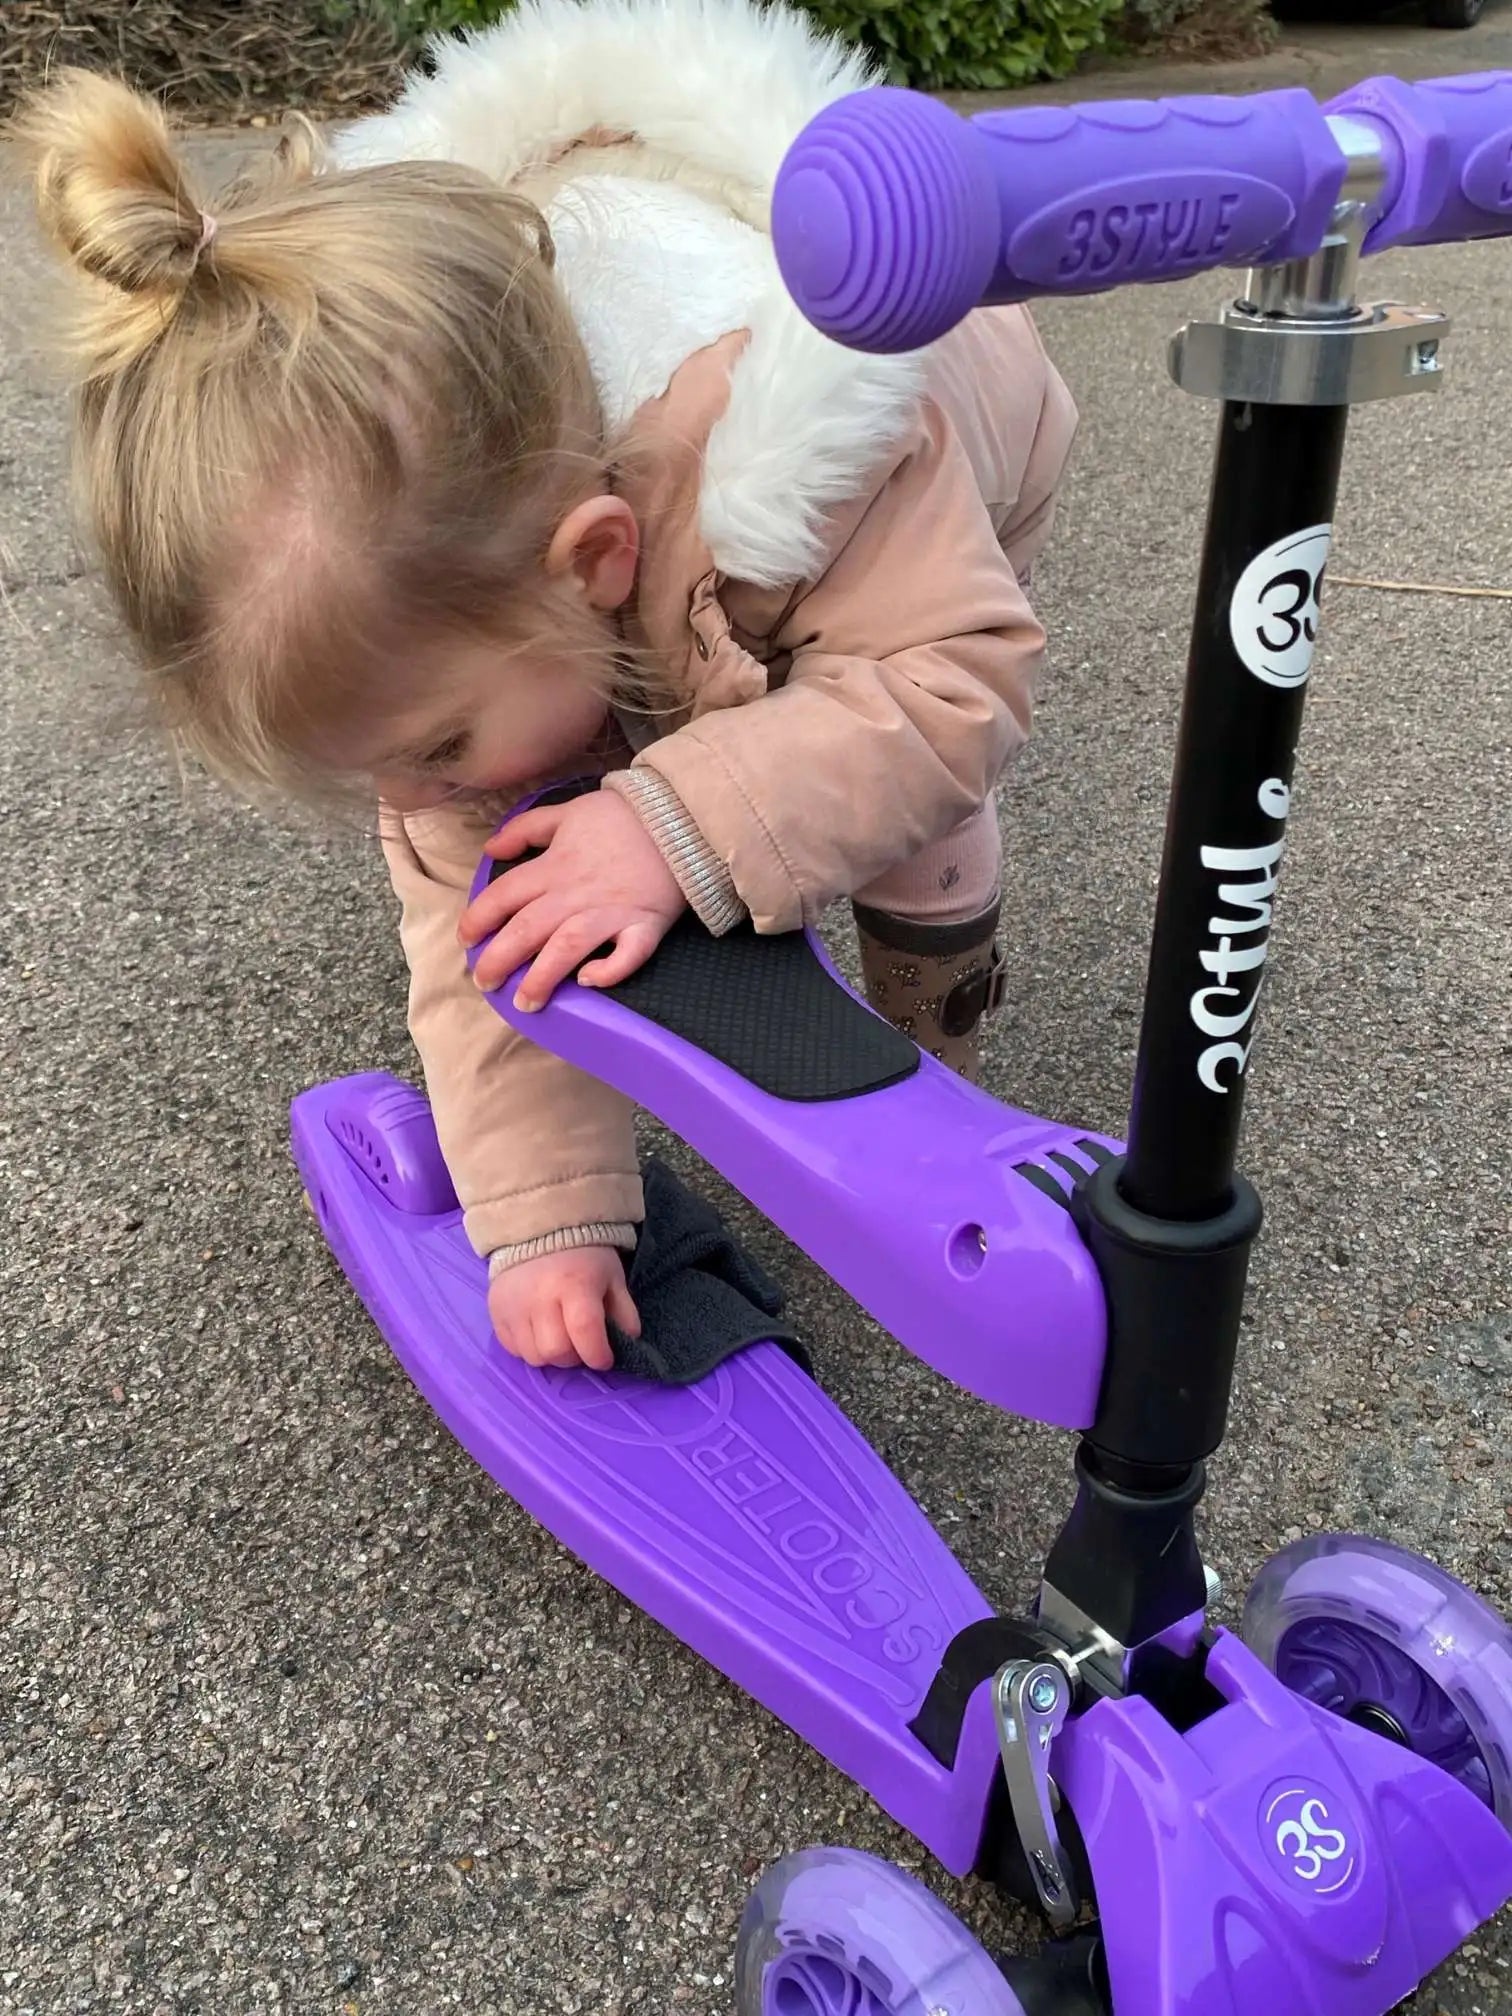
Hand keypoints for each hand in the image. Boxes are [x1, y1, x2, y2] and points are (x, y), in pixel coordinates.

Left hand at [460, 790, 686, 1007]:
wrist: (680, 816)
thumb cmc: (622, 816)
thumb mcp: (567, 811)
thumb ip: (526, 829)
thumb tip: (491, 849)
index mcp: (554, 866)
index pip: (504, 895)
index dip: (479, 919)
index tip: (466, 940)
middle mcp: (576, 893)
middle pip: (527, 929)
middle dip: (500, 959)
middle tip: (485, 983)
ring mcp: (612, 912)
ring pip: (567, 947)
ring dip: (543, 976)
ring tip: (527, 1002)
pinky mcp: (645, 925)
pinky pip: (629, 955)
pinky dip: (609, 970)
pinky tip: (590, 981)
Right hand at [487, 1245, 640, 1371]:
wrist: (540, 1229)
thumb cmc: (584, 1257)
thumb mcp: (613, 1278)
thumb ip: (624, 1312)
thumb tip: (628, 1342)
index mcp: (574, 1285)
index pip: (585, 1332)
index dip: (597, 1355)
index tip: (604, 1359)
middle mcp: (539, 1297)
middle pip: (556, 1352)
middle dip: (574, 1357)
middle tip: (580, 1345)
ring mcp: (513, 1306)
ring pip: (533, 1356)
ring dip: (551, 1355)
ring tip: (559, 1337)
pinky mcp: (496, 1311)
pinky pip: (512, 1349)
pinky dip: (529, 1348)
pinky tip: (538, 1331)